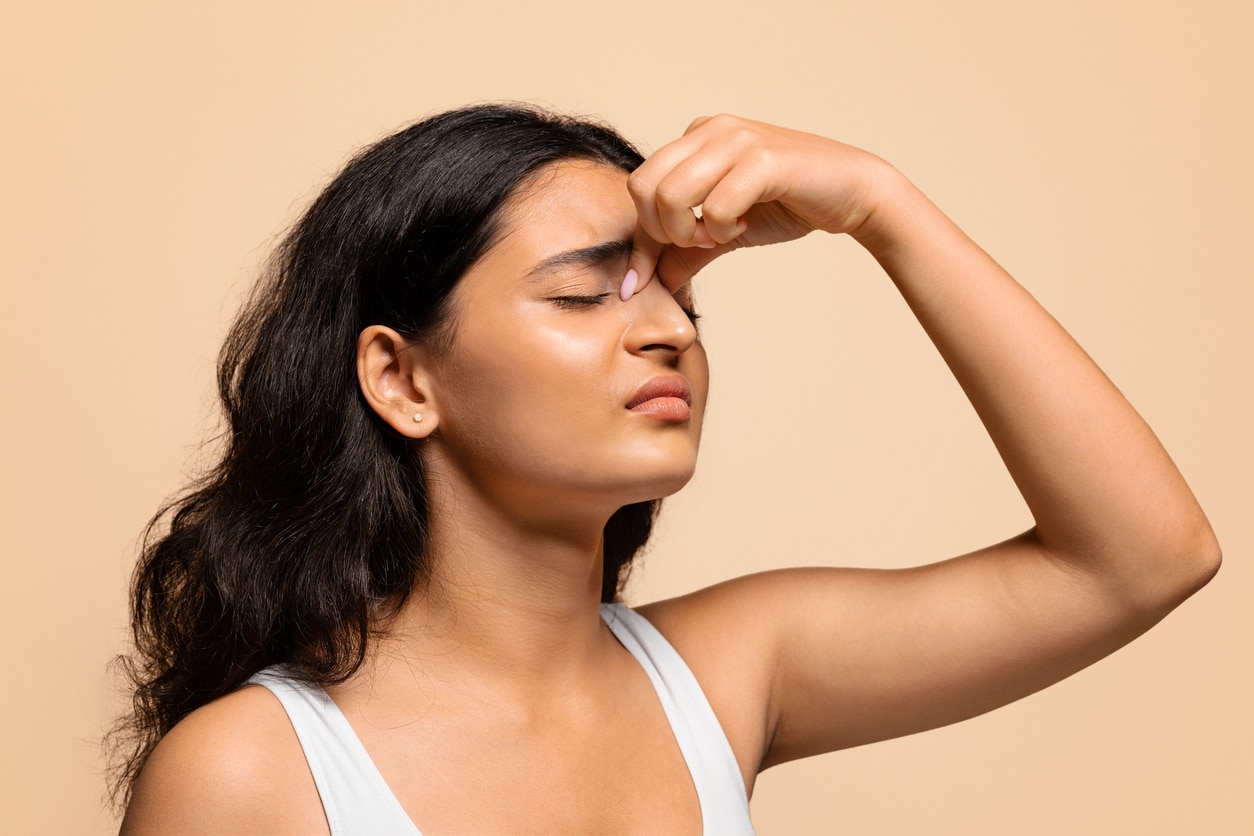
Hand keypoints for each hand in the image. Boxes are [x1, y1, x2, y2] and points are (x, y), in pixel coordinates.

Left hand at [624, 114, 888, 293]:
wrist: (854, 190)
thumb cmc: (789, 204)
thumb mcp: (726, 230)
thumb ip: (686, 250)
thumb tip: (648, 283)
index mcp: (696, 138)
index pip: (639, 187)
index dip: (641, 240)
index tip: (643, 280)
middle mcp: (710, 130)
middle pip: (642, 188)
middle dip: (661, 232)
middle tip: (698, 243)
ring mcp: (735, 140)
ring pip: (670, 195)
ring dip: (688, 231)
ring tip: (719, 235)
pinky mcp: (762, 159)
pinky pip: (715, 206)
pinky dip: (722, 230)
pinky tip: (745, 225)